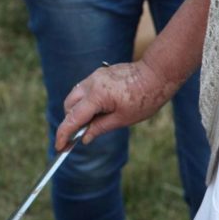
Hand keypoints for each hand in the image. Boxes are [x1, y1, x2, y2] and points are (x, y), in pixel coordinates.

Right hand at [54, 61, 169, 150]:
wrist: (158, 73)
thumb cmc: (145, 98)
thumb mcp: (123, 119)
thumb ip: (100, 128)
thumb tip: (84, 138)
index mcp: (97, 96)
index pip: (73, 118)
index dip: (64, 134)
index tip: (60, 146)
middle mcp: (91, 84)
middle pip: (69, 105)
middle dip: (70, 121)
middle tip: (79, 134)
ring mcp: (94, 77)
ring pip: (75, 96)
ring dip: (77, 110)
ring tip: (92, 121)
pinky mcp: (99, 74)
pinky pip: (84, 90)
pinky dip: (85, 101)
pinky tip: (100, 108)